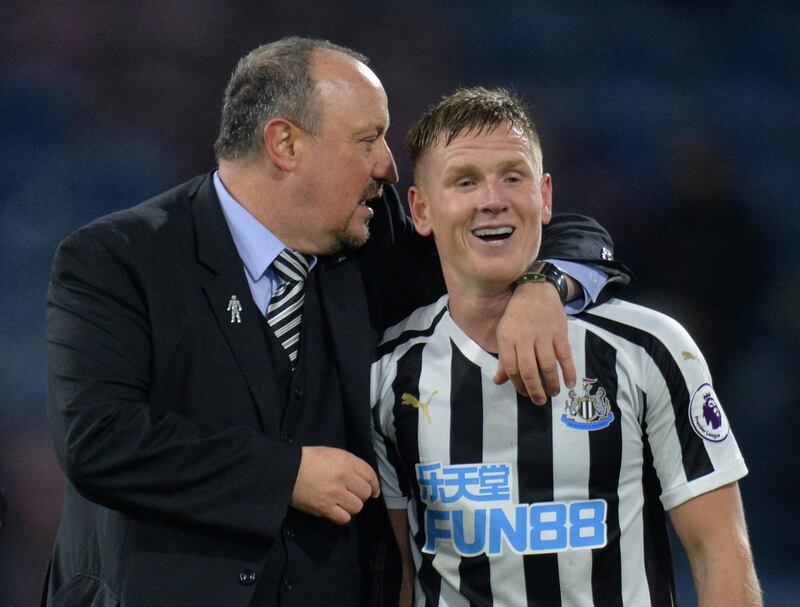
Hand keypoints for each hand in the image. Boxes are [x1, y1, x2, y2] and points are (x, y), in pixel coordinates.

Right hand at [291, 446, 379, 524]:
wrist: (286, 470)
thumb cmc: (308, 459)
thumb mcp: (332, 453)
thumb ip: (349, 463)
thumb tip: (363, 478)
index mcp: (346, 461)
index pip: (370, 475)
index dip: (374, 484)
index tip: (373, 491)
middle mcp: (343, 477)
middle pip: (365, 493)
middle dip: (362, 495)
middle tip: (352, 495)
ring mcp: (334, 494)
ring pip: (357, 507)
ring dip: (352, 506)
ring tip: (343, 502)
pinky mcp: (324, 508)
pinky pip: (344, 518)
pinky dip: (343, 516)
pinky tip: (336, 511)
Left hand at [493, 281, 576, 403]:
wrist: (535, 290)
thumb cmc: (516, 315)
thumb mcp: (504, 334)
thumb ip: (503, 359)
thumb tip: (498, 381)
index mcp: (508, 340)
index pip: (511, 368)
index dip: (517, 384)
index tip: (524, 393)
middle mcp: (525, 339)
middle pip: (529, 370)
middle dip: (534, 390)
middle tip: (539, 401)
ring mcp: (543, 336)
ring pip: (547, 365)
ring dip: (551, 383)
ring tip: (552, 393)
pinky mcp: (559, 333)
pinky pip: (565, 356)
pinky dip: (568, 371)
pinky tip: (569, 383)